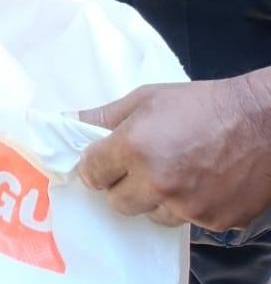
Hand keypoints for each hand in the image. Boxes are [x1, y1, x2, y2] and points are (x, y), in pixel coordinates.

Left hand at [78, 75, 270, 230]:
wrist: (261, 123)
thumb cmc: (201, 104)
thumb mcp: (146, 98)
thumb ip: (104, 115)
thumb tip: (68, 120)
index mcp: (135, 147)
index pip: (92, 172)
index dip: (94, 165)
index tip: (100, 161)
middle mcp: (158, 182)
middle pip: (117, 202)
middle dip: (119, 185)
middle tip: (134, 167)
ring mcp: (187, 207)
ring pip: (150, 214)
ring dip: (153, 198)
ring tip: (171, 171)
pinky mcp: (213, 222)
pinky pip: (184, 221)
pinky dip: (185, 205)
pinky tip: (196, 181)